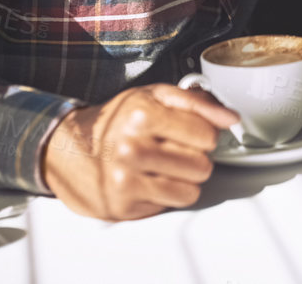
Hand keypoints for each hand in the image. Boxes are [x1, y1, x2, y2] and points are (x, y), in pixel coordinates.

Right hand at [41, 84, 240, 220]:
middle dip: (196, 157)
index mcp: (142, 115)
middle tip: (176, 149)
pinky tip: (152, 179)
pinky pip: (171, 204)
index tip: (192, 131)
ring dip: (185, 179)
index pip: (206, 134)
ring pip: (191, 190)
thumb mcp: (154, 96)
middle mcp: (132, 149)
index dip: (204, 132)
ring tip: (167, 165)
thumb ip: (197, 102)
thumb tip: (230, 118)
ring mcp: (126, 180)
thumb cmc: (118, 120)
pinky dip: (168, 193)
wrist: (70, 149)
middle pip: (201, 165)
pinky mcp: (124, 205)